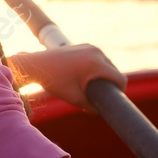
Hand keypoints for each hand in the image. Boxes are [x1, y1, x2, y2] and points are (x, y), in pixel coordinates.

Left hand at [11, 44, 126, 114]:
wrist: (37, 65)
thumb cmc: (54, 82)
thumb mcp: (75, 98)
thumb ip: (91, 107)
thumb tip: (102, 112)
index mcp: (96, 64)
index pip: (119, 78)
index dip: (121, 91)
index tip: (117, 100)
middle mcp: (96, 52)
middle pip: (114, 70)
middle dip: (111, 83)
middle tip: (104, 97)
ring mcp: (91, 47)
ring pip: (107, 63)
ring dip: (105, 74)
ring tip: (97, 87)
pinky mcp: (85, 46)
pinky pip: (98, 58)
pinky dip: (98, 67)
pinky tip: (91, 76)